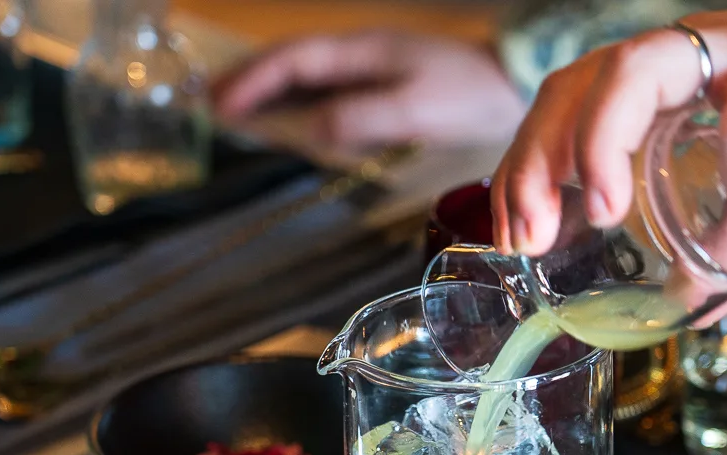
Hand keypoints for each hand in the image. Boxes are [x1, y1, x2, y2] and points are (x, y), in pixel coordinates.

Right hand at [214, 30, 527, 145]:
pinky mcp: (390, 85)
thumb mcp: (413, 109)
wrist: (515, 82)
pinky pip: (332, 91)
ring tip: (240, 112)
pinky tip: (297, 121)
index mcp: (360, 52)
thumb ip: (360, 118)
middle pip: (292, 63)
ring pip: (310, 77)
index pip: (292, 62)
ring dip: (273, 93)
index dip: (253, 82)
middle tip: (211, 104)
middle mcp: (361, 53)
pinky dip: (304, 104)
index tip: (219, 106)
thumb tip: (311, 131)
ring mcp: (375, 68)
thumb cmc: (468, 94)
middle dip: (250, 81)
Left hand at [491, 0, 726, 255]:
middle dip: (536, 161)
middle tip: (527, 236)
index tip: (512, 235)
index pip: (563, 106)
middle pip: (578, 82)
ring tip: (602, 216)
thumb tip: (680, 305)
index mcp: (659, 84)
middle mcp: (683, 56)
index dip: (525, 165)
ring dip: (602, 145)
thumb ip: (714, 240)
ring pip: (636, 71)